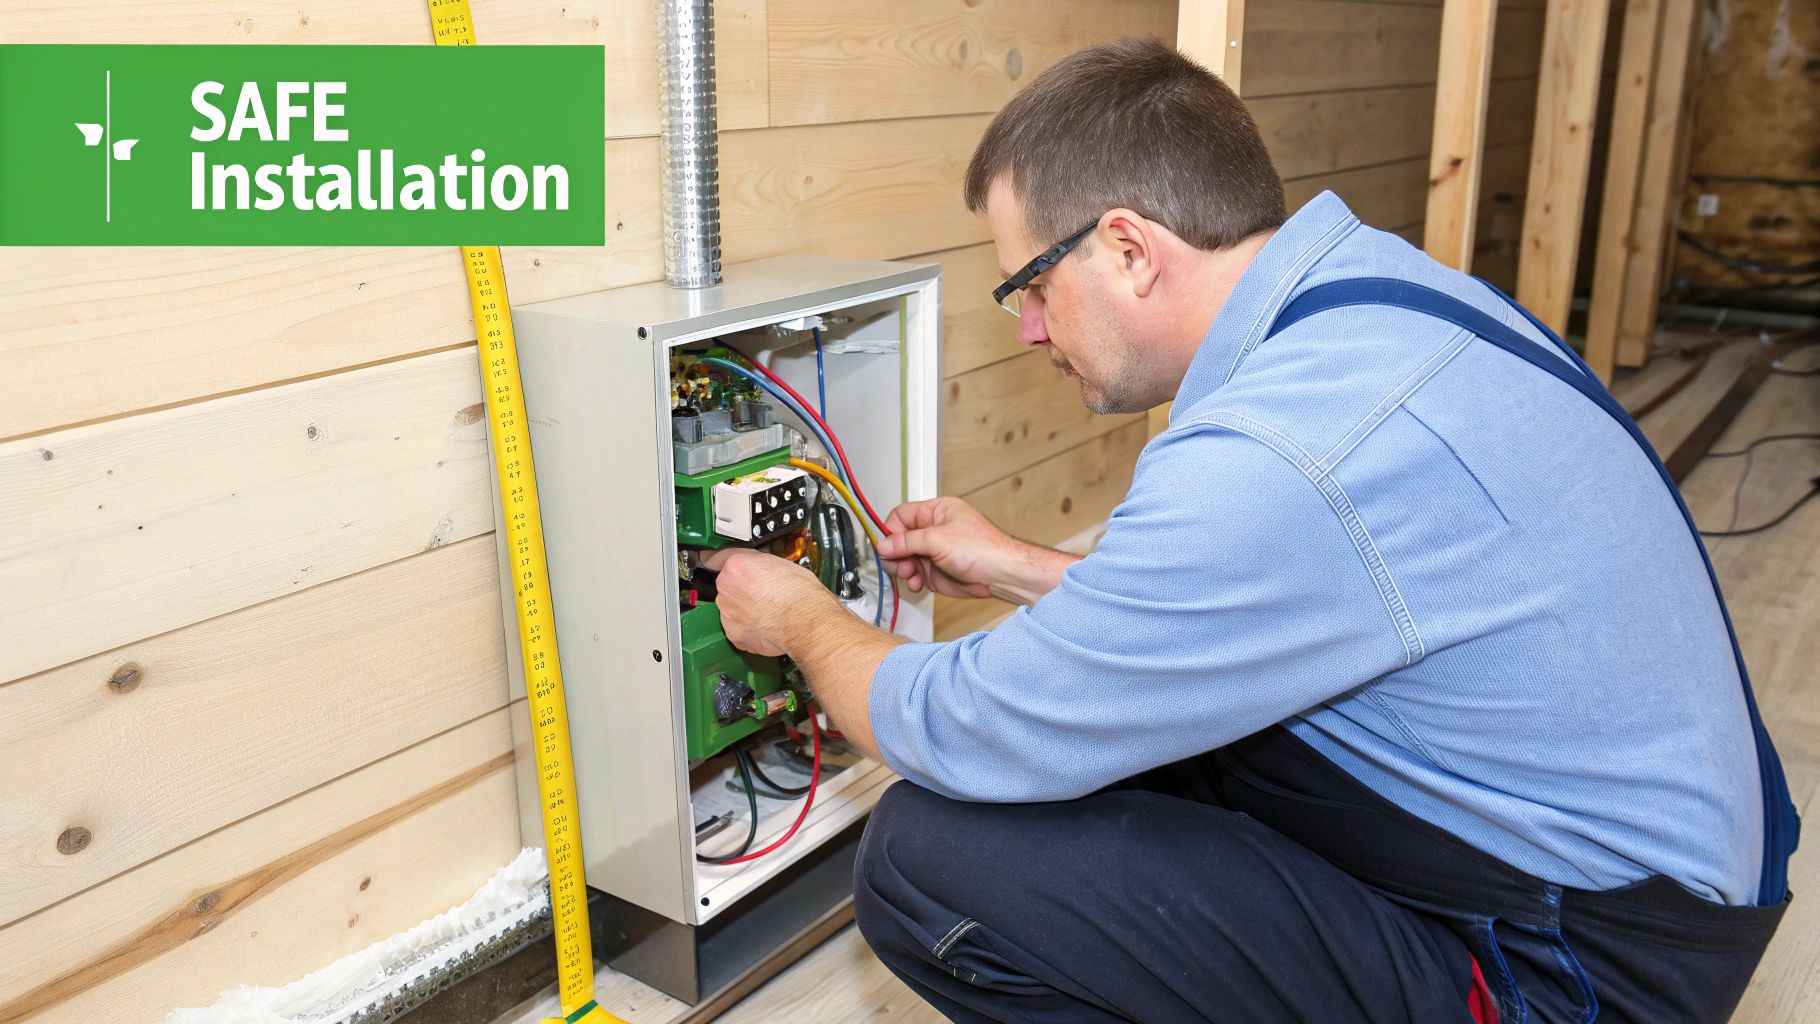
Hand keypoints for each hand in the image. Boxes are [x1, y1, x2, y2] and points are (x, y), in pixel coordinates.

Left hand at [698, 548, 838, 655]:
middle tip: (762, 594)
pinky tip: (766, 626)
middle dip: (740, 590)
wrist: (806, 621)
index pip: (714, 557)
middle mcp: (726, 587)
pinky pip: (736, 628)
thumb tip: (760, 569)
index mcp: (736, 565)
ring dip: (743, 610)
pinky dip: (748, 629)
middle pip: (726, 586)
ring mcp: (728, 612)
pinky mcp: (734, 634)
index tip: (715, 563)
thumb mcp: (781, 564)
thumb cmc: (800, 594)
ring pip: (730, 608)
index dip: (721, 562)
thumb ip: (761, 565)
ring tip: (767, 612)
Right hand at [877, 496, 1024, 598]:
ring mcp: (934, 552)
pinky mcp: (936, 571)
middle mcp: (933, 530)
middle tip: (900, 564)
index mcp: (936, 511)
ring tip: (911, 575)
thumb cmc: (983, 549)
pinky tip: (917, 584)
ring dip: (903, 569)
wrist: (1001, 575)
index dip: (891, 531)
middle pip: (899, 539)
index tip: (887, 546)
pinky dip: (912, 580)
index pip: (901, 516)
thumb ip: (907, 541)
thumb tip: (884, 544)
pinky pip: (914, 575)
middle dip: (896, 554)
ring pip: (904, 559)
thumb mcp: (938, 539)